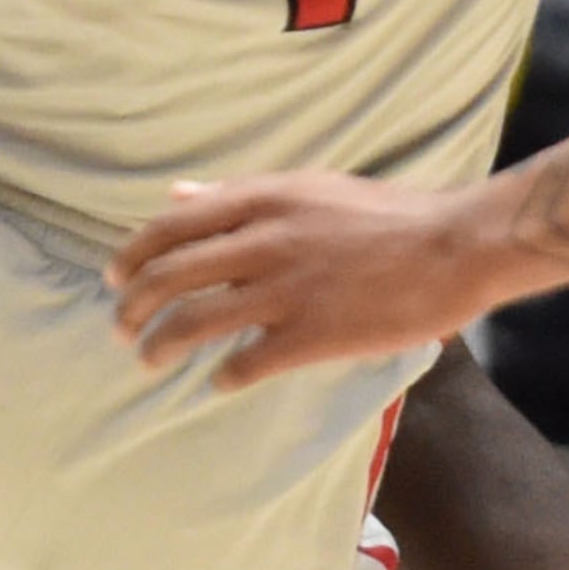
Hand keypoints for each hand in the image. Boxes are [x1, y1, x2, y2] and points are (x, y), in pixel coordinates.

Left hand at [111, 174, 521, 385]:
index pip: (173, 226)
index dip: (133, 254)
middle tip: (122, 328)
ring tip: (150, 359)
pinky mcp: (312, 334)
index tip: (115, 277)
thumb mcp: (307, 187)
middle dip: (135, 305)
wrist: (453, 247)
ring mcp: (286, 289)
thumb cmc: (386, 215)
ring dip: (162, 344)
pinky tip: (219, 382)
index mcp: (263, 200)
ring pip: (196, 321)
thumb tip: (177, 196)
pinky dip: (223, 375)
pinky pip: (246, 362)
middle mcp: (264, 241)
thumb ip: (239, 195)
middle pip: (172, 275)